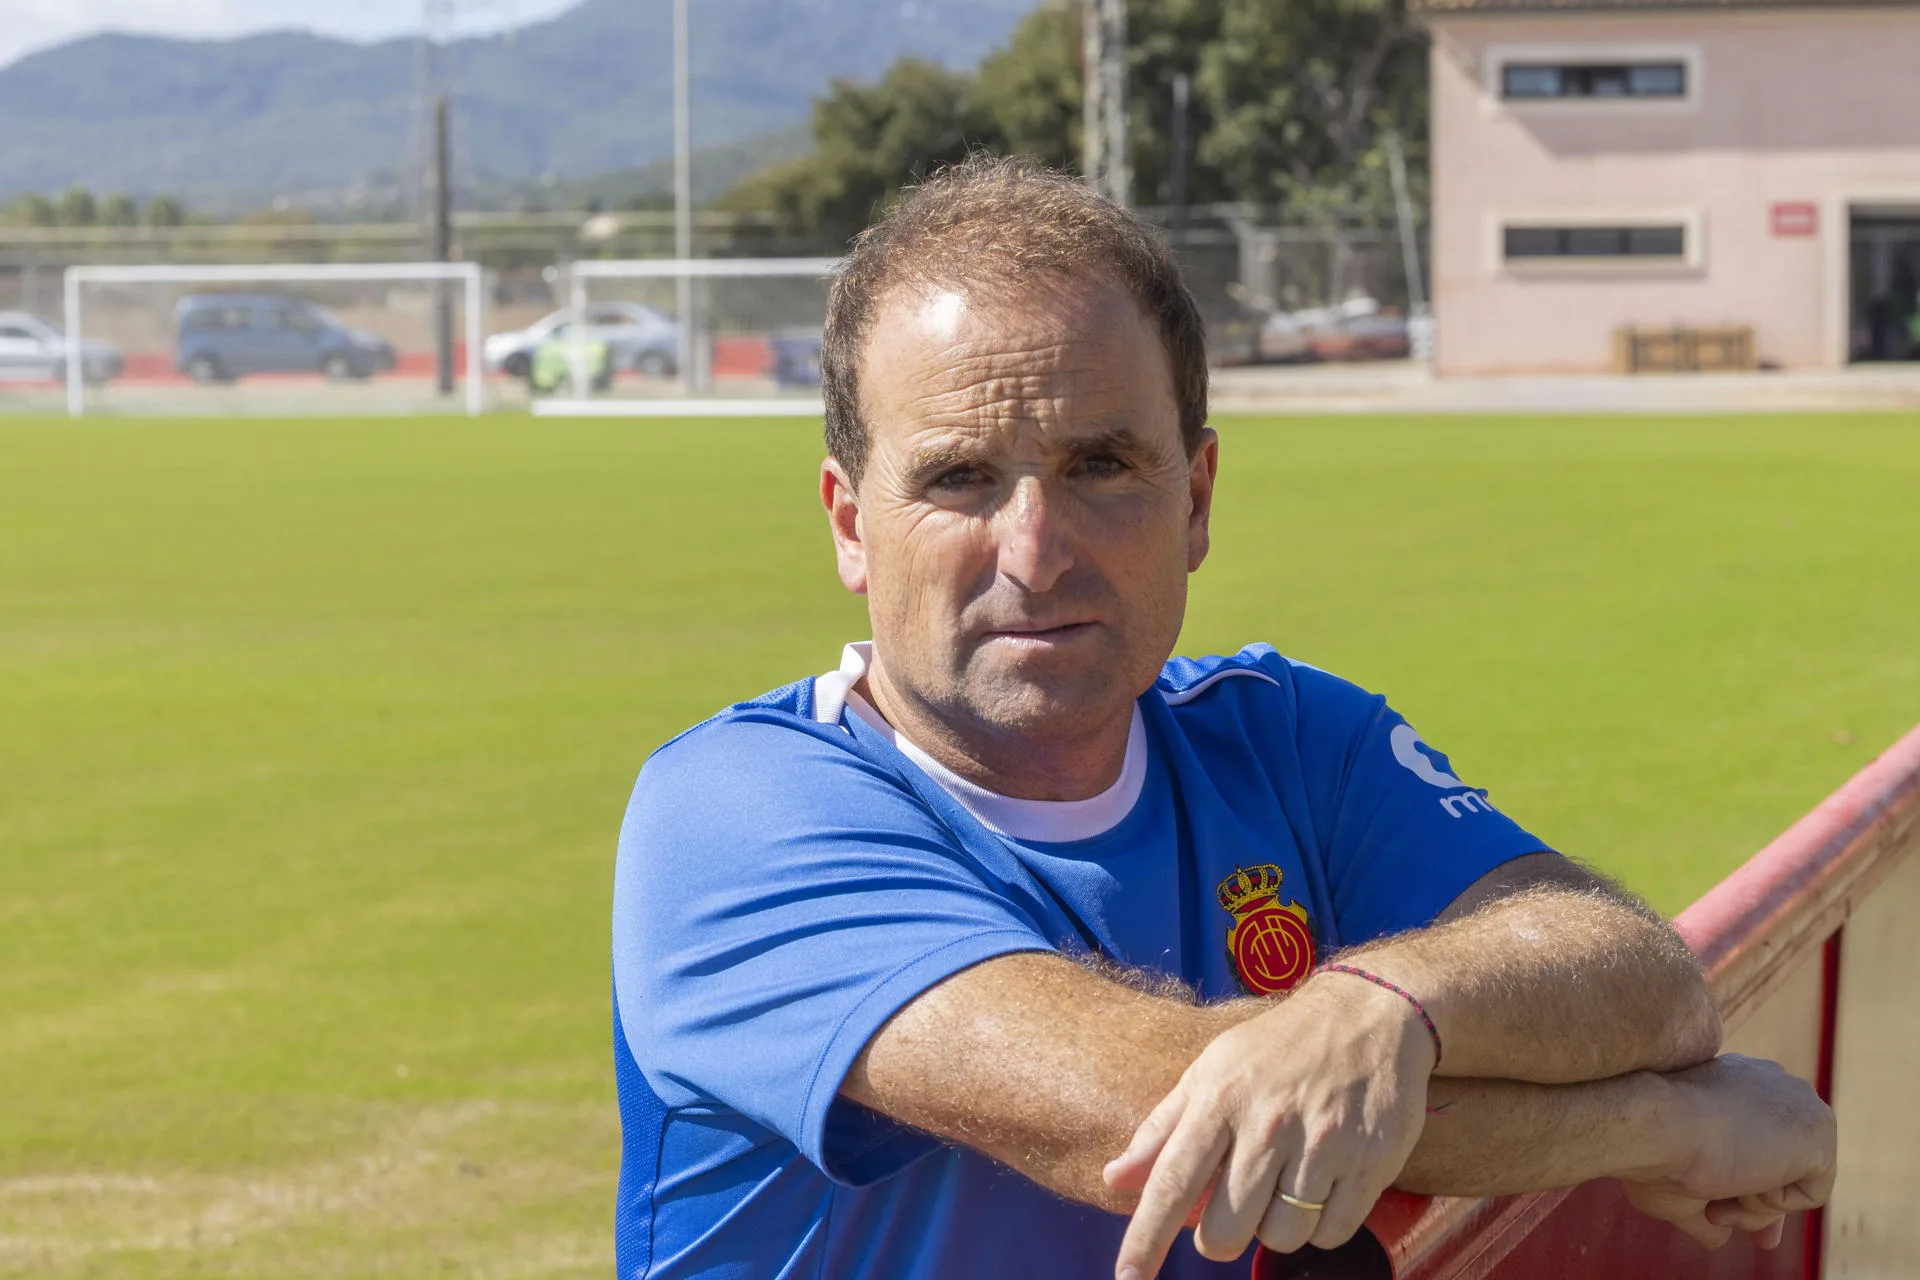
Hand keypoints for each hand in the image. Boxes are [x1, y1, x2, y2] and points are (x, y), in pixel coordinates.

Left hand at [1102, 972, 1435, 1278]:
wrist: (1370, 1015)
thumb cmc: (1277, 1049)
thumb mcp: (1211, 1071)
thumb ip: (1162, 1130)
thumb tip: (1114, 1179)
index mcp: (1220, 1097)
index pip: (1173, 1181)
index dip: (1146, 1237)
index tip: (1128, 1278)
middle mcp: (1269, 1122)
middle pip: (1226, 1230)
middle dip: (1221, 1234)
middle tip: (1235, 1202)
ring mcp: (1323, 1144)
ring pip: (1280, 1237)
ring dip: (1275, 1225)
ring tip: (1284, 1181)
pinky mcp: (1371, 1163)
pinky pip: (1331, 1234)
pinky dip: (1320, 1224)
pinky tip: (1321, 1184)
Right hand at [1619, 1054, 1835, 1250]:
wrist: (1656, 1125)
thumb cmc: (1654, 1150)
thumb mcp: (1677, 1182)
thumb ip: (1709, 1200)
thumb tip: (1716, 1238)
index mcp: (1734, 1082)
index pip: (1761, 1137)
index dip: (1752, 1180)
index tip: (1735, 1211)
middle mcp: (1771, 1082)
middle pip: (1786, 1158)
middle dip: (1771, 1202)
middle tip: (1763, 1243)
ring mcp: (1798, 1101)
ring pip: (1794, 1179)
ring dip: (1756, 1204)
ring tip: (1714, 1201)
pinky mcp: (1820, 1130)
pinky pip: (1809, 1194)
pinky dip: (1773, 1205)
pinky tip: (1740, 1180)